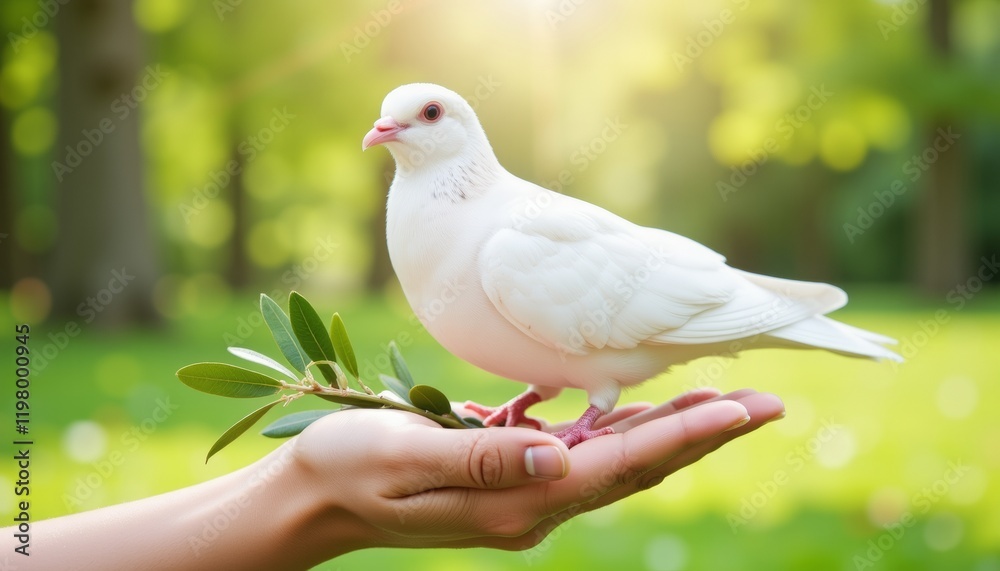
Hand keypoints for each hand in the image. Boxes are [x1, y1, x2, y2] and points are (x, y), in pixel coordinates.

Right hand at [293, 387, 783, 554]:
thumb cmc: (348, 469)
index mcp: (516, 501)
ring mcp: (523, 496)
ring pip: (615, 459)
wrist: (313, 499)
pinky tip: (629, 403)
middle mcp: (532, 505)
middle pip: (636, 465)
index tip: (743, 409)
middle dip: (700, 433)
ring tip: (720, 400)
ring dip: (668, 429)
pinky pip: (577, 452)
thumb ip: (484, 458)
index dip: (686, 435)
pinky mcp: (508, 479)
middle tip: (764, 403)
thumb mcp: (406, 456)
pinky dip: (615, 427)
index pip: (621, 464)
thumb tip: (562, 455)